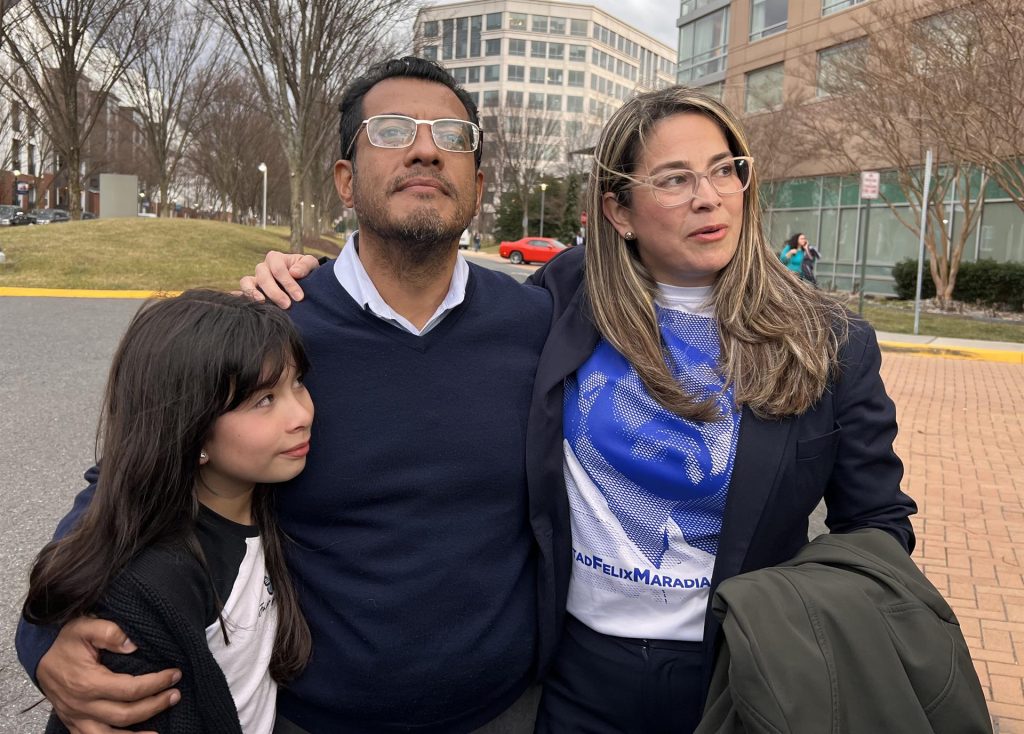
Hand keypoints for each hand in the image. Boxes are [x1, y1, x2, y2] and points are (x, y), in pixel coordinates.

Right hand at [37, 617, 180, 733]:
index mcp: (88, 682)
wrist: (39, 654)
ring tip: (158, 732)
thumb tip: (132, 644)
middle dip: (155, 705)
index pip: (131, 689)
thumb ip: (110, 632)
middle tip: (175, 695)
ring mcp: (76, 717)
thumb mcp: (85, 627)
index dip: (156, 683)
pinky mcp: (74, 722)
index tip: (175, 674)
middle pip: (125, 714)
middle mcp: (82, 705)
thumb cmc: (64, 641)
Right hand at [238, 251, 320, 308]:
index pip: (278, 269)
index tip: (299, 297)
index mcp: (275, 258)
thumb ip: (305, 265)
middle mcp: (262, 267)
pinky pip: (242, 292)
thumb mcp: (310, 264)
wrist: (303, 281)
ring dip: (253, 293)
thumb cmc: (305, 271)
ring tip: (262, 303)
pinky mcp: (251, 291)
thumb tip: (294, 272)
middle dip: (275, 292)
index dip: (288, 283)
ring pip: (247, 282)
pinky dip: (243, 297)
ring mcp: (254, 279)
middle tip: (287, 305)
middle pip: (263, 277)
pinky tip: (251, 307)